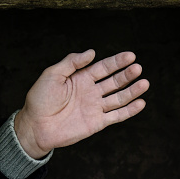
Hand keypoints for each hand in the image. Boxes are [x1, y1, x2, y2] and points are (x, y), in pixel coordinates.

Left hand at [14, 49, 149, 158]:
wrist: (35, 126)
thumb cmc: (40, 99)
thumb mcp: (52, 74)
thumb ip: (72, 62)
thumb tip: (92, 52)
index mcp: (81, 78)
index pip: (104, 67)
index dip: (117, 62)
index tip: (130, 56)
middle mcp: (91, 91)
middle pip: (114, 81)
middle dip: (127, 74)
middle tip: (138, 68)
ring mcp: (95, 107)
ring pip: (118, 97)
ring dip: (132, 91)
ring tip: (144, 83)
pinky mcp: (97, 123)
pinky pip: (117, 116)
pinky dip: (129, 110)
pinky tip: (140, 103)